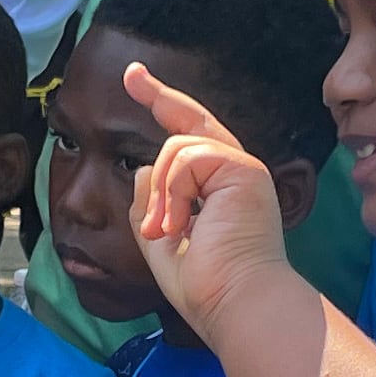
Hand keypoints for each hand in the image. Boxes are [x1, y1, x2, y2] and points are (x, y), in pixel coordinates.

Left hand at [125, 63, 291, 340]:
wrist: (236, 302)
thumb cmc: (205, 284)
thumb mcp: (160, 237)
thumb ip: (151, 200)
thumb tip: (143, 168)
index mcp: (219, 190)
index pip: (191, 140)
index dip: (164, 106)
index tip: (137, 81)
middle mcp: (234, 174)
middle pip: (191, 121)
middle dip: (158, 94)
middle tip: (131, 74)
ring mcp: (242, 168)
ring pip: (176, 147)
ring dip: (161, 193)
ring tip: (169, 231)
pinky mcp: (244, 168)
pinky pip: (187, 158)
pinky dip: (174, 191)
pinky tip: (181, 224)